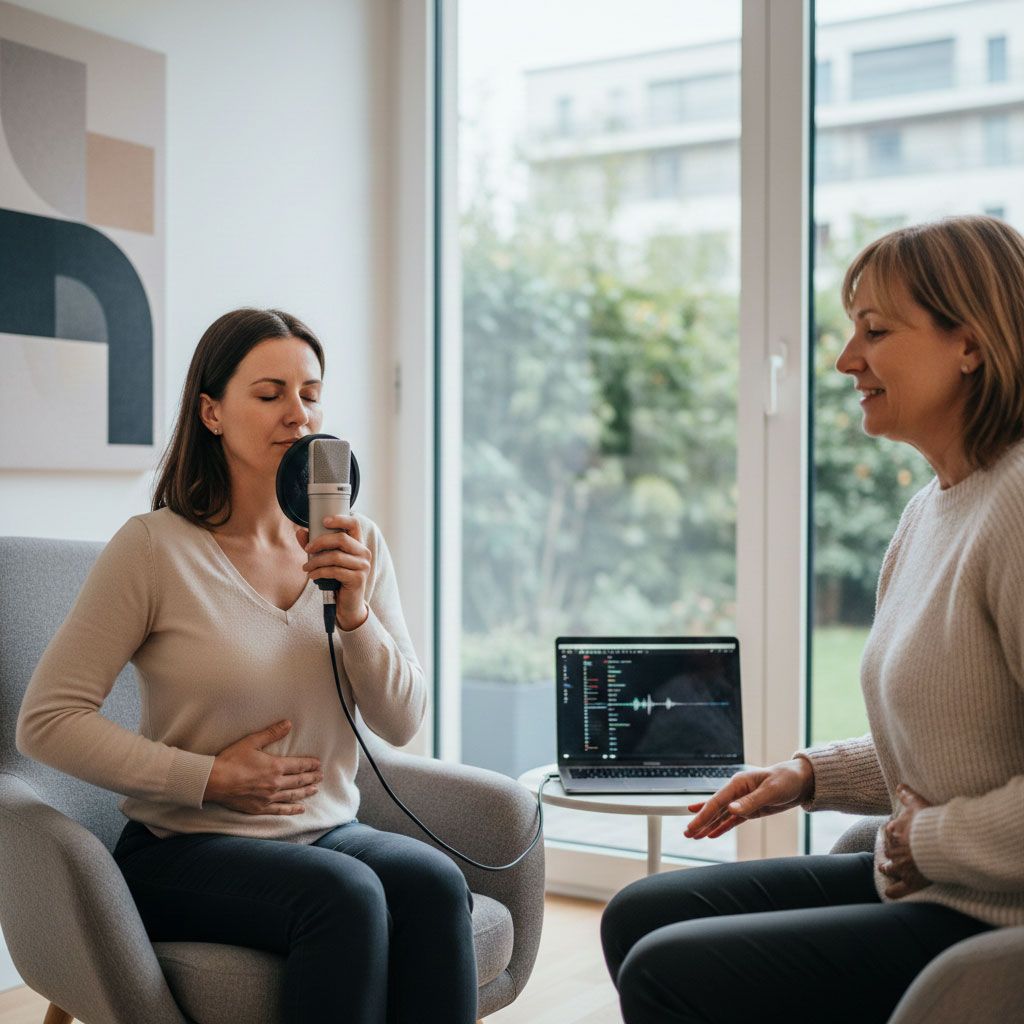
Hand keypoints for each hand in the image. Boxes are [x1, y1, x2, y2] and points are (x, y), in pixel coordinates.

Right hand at [203, 720, 322, 815]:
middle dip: (311, 778)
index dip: (310, 764)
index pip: (299, 765)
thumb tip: (288, 723)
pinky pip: (280, 810)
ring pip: (293, 795)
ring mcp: (268, 798)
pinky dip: (292, 809)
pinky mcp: (260, 808)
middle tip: (321, 776)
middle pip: (299, 781)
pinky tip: (300, 809)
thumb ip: (272, 733)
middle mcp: (276, 783)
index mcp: (275, 767)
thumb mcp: (252, 741)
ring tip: (315, 790)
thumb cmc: (232, 760)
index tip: (318, 764)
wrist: (214, 781)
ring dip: (305, 792)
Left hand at [296, 514, 370, 630]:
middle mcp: (364, 553)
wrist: (347, 604)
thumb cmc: (337, 579)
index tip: (324, 521)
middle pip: (341, 539)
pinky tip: (312, 576)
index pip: (354, 524)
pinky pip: (335, 571)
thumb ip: (314, 546)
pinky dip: (319, 572)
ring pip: (335, 556)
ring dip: (316, 561)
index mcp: (358, 544)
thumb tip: (300, 532)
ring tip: (306, 567)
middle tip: (307, 549)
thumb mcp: (325, 560)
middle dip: (320, 542)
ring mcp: (363, 566)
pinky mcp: (358, 578)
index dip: (340, 519)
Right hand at [684, 758, 814, 839]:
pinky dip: (721, 827)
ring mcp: (742, 802)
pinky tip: (711, 834)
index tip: (693, 825)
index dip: (703, 814)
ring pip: (721, 816)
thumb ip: (750, 801)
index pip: (716, 801)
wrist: (800, 781)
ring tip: (694, 836)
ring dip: (708, 826)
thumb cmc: (785, 780)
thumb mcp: (770, 790)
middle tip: (687, 833)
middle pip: (715, 809)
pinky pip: (732, 821)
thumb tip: (731, 809)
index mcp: (738, 784)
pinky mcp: (750, 810)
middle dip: (700, 821)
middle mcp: (737, 792)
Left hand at [879, 784, 931, 898]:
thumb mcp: (918, 804)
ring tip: (885, 868)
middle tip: (895, 852)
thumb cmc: (931, 822)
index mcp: (894, 833)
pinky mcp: (911, 881)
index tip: (897, 833)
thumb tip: (899, 785)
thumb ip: (908, 795)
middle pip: (889, 851)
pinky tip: (889, 893)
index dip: (894, 833)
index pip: (889, 833)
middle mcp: (895, 850)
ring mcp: (902, 867)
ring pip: (890, 868)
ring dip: (887, 868)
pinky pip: (899, 890)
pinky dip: (893, 892)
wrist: (943, 844)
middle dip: (890, 851)